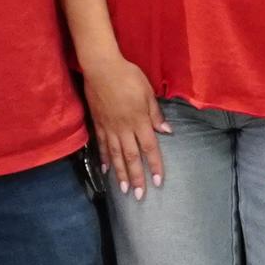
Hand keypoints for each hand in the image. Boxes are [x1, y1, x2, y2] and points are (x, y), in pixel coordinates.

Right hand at [84, 55, 168, 196]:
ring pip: (115, 155)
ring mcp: (109, 127)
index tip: (157, 182)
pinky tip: (105, 170)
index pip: (149, 148)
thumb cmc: (128, 76)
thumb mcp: (147, 92)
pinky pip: (102, 144)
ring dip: (120, 174)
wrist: (102, 68)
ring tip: (124, 190)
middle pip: (131, 157)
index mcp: (139, 121)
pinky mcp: (98, 124)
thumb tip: (166, 131)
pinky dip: (104, 158)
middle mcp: (124, 128)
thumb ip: (155, 113)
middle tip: (139, 196)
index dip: (154, 166)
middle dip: (136, 177)